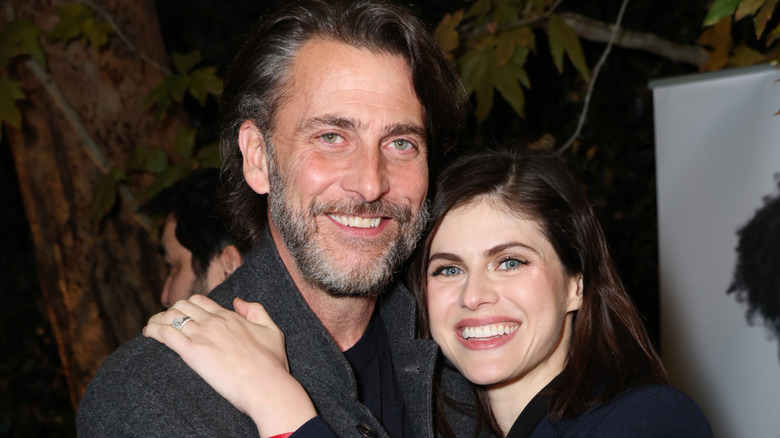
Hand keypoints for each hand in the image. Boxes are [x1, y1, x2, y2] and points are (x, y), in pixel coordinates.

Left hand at [143, 294, 316, 437]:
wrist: (266, 385)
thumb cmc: (272, 364)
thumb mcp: (273, 330)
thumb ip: (256, 311)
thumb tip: (238, 301)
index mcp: (230, 316)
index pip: (201, 301)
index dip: (188, 305)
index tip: (182, 314)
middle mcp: (214, 321)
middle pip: (182, 305)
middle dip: (170, 311)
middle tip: (165, 322)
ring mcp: (202, 335)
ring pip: (170, 317)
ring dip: (157, 320)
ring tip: (151, 328)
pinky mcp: (192, 352)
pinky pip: (166, 334)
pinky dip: (153, 331)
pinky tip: (148, 335)